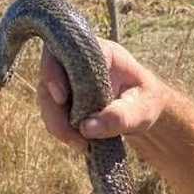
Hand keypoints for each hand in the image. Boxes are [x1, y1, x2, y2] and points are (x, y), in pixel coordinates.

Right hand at [37, 39, 169, 152]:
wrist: (144, 110)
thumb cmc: (146, 103)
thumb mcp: (142, 111)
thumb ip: (119, 117)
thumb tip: (86, 127)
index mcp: (101, 51)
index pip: (68, 49)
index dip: (55, 71)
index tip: (61, 98)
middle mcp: (80, 59)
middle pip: (50, 73)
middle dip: (53, 107)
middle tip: (70, 135)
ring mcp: (69, 76)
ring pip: (47, 94)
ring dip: (56, 122)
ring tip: (80, 144)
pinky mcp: (65, 94)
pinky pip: (52, 109)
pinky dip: (61, 128)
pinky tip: (80, 143)